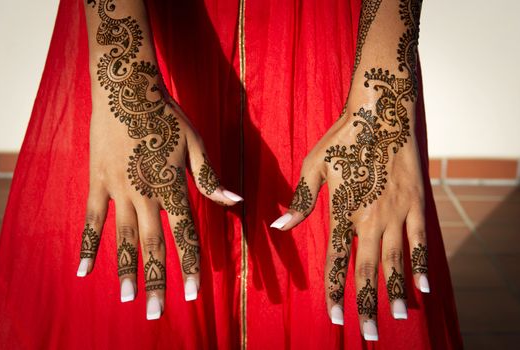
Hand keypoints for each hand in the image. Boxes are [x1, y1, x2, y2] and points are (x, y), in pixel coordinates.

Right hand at [77, 0, 241, 319]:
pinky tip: (84, 270)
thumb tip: (235, 201)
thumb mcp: (195, 144)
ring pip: (123, 237)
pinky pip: (91, 218)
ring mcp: (118, 189)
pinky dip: (88, 244)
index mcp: (172, 186)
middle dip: (156, 280)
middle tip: (157, 312)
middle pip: (153, 244)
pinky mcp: (97, 181)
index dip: (191, 265)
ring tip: (126, 299)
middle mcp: (145, 194)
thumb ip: (210, 177)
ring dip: (125, 270)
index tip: (194, 293)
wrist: (128, 89)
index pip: (185, 234)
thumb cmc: (167, 116)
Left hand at [271, 0, 427, 339]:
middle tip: (371, 334)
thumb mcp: (314, 165)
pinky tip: (425, 288)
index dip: (335, 291)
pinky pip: (421, 241)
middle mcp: (372, 218)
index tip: (335, 318)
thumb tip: (279, 227)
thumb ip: (301, 200)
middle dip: (367, 304)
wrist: (381, 111)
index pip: (338, 261)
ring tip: (398, 317)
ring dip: (397, 292)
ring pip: (397, 262)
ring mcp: (398, 212)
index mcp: (344, 212)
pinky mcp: (417, 203)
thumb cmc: (342, 137)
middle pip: (369, 271)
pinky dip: (422, 265)